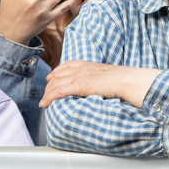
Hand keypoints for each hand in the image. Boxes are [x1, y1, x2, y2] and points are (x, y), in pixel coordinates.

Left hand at [42, 60, 160, 108]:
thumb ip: (99, 77)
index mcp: (86, 64)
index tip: (51, 77)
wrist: (125, 79)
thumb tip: (100, 84)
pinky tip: (45, 104)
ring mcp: (77, 76)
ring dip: (47, 94)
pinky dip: (49, 98)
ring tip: (43, 102)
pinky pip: (58, 92)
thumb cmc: (122, 80)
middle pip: (58, 75)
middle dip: (49, 84)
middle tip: (45, 92)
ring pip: (55, 84)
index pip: (66, 65)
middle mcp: (79, 68)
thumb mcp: (107, 75)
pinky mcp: (77, 85)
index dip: (56, 71)